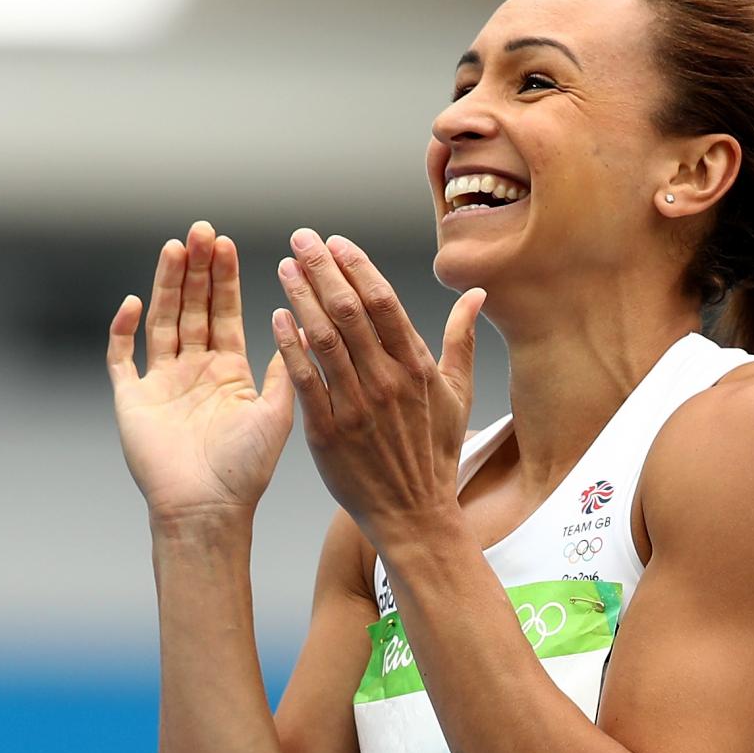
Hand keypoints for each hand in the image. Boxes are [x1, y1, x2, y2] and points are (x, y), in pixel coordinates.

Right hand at [106, 221, 295, 522]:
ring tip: (176, 247)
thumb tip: (304, 323)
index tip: (227, 244)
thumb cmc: (245, 470)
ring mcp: (160, 384)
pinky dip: (124, 330)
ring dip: (167, 285)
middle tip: (201, 231)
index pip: (224, 312)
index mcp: (227, 372)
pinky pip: (122, 357)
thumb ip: (287, 366)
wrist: (208, 509)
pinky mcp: (131, 400)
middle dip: (196, 270)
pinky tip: (135, 303)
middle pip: (192, 308)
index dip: (224, 278)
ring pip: (162, 322)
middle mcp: (193, 371)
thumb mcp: (277, 412)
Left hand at [274, 228, 484, 548]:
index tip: (335, 241)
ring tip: (285, 268)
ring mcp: (357, 406)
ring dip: (301, 298)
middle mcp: (387, 381)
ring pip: (324, 339)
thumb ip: (461, 341)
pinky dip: (290, 348)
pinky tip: (277, 319)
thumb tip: (476, 295)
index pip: (383, 302)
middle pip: (349, 311)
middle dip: (322, 270)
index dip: (356, 267)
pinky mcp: (328, 433)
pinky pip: (306, 381)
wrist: (414, 514)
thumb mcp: (458, 395)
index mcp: (416, 366)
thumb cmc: (433, 454)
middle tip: (301, 239)